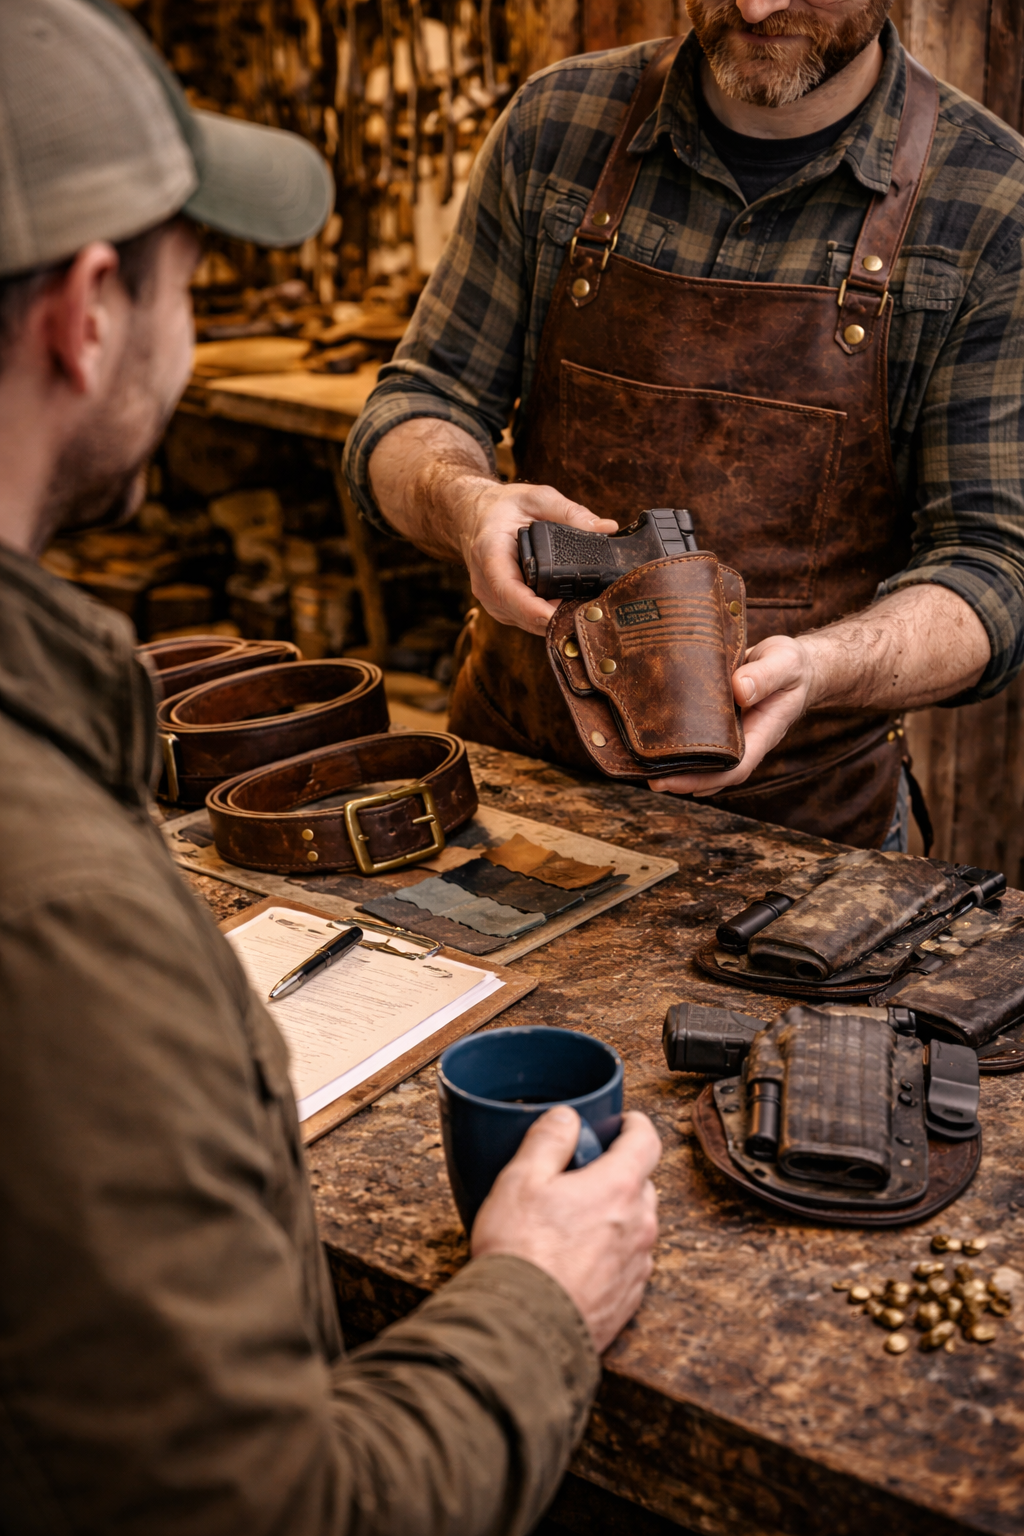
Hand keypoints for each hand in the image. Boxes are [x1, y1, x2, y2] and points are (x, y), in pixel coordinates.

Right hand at [453, 475, 616, 635]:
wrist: (477, 517)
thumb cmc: (505, 507)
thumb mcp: (537, 498)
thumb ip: (570, 512)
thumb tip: (607, 527)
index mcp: (490, 554)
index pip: (509, 591)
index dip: (535, 609)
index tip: (562, 615)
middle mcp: (486, 584)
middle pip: (522, 615)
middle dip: (556, 619)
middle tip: (592, 614)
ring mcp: (492, 600)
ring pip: (526, 623)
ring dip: (553, 621)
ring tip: (584, 611)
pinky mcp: (502, 608)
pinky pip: (526, 621)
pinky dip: (547, 618)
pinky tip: (568, 609)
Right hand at [471, 1107, 660, 1352]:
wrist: (523, 1330)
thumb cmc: (521, 1254)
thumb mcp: (520, 1179)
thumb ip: (547, 1139)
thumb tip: (566, 1118)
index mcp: (618, 1188)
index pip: (646, 1140)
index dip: (635, 1124)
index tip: (623, 1122)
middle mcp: (639, 1225)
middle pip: (642, 1184)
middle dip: (619, 1172)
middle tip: (583, 1174)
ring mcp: (637, 1265)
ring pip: (636, 1225)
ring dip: (615, 1216)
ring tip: (574, 1222)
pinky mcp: (628, 1299)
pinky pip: (628, 1262)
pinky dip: (611, 1252)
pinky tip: (576, 1259)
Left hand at [649, 633, 810, 797]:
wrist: (792, 662)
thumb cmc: (792, 666)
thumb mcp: (785, 662)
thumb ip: (765, 676)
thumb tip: (738, 691)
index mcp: (762, 734)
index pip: (735, 768)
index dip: (706, 779)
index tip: (676, 782)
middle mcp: (742, 739)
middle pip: (712, 771)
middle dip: (682, 778)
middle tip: (649, 779)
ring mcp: (728, 731)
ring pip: (701, 757)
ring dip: (674, 764)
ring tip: (641, 766)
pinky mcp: (715, 718)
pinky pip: (695, 734)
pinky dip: (675, 740)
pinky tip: (650, 740)